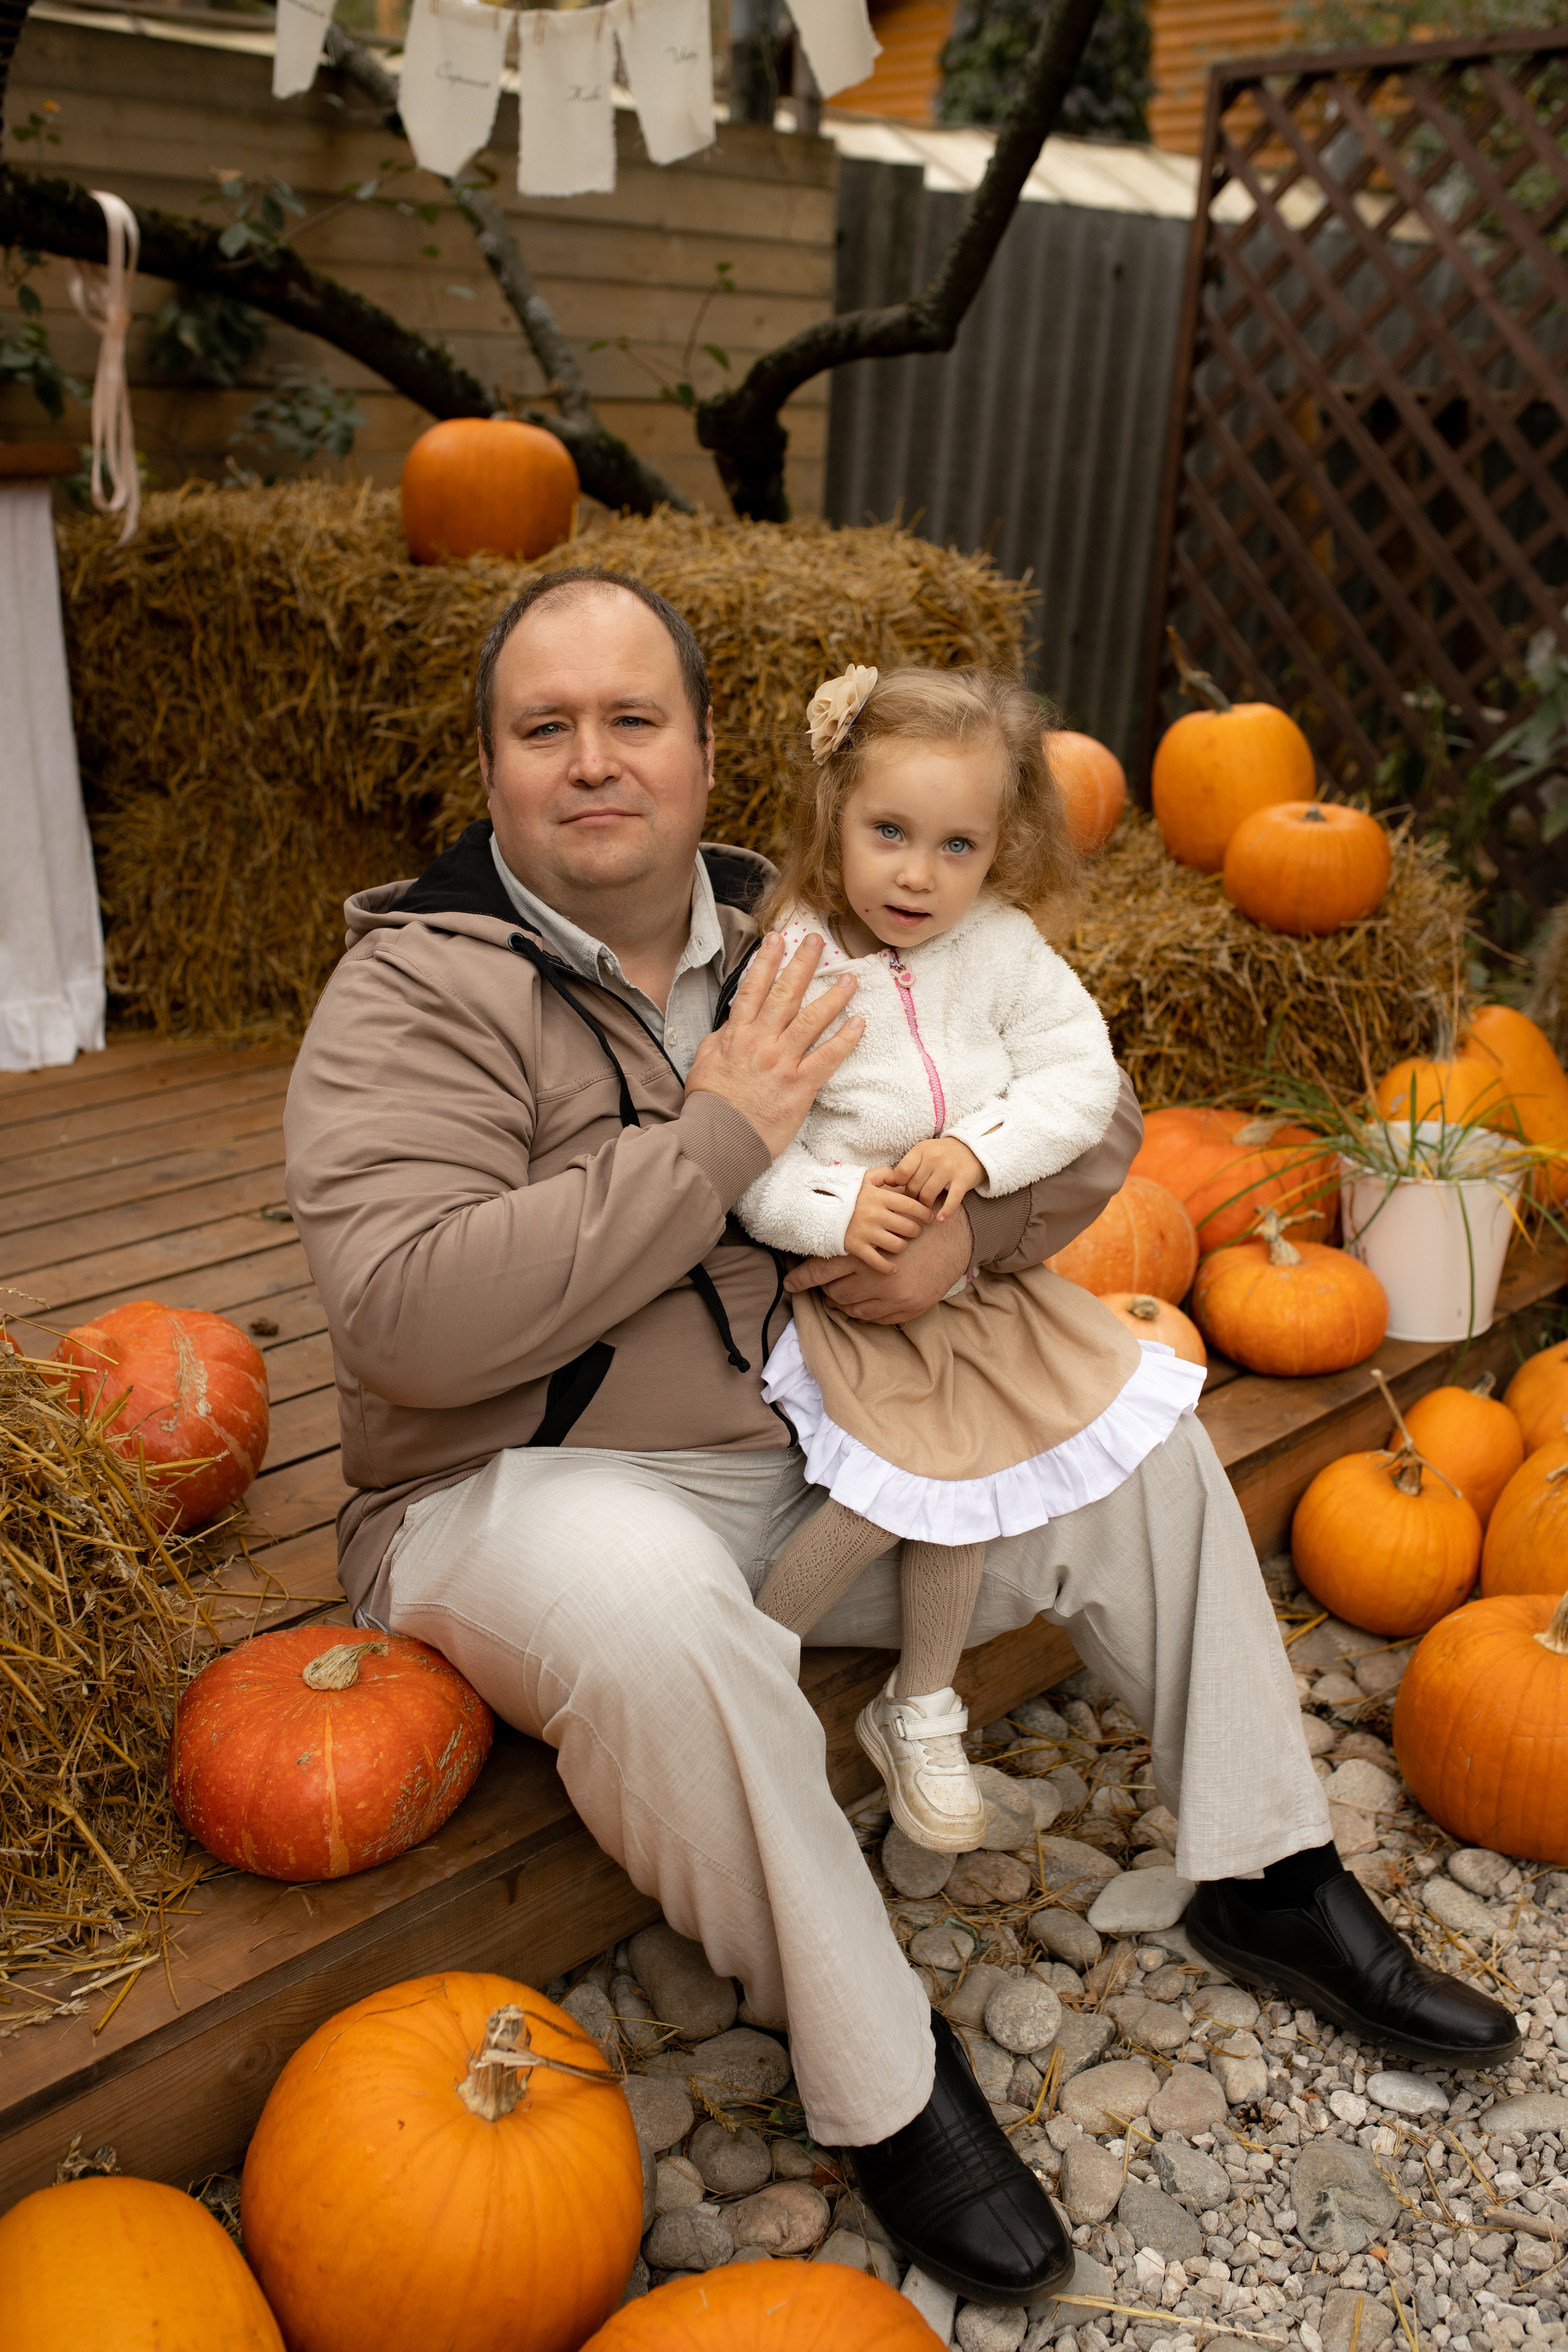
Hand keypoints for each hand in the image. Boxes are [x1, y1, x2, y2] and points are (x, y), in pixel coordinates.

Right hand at [684, 932, 862, 1158]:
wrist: (720, 1139)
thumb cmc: (711, 1102)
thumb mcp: (706, 1061)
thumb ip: (723, 1037)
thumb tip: (734, 1022)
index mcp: (737, 1034)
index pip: (753, 989)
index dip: (766, 961)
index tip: (777, 939)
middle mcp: (762, 1042)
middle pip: (785, 995)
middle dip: (801, 964)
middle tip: (816, 941)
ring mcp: (783, 1063)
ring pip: (811, 1021)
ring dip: (833, 997)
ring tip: (849, 978)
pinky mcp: (800, 1086)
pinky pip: (827, 1057)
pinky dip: (844, 1039)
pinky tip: (859, 1023)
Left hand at [785, 1204, 973, 1325]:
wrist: (956, 1235)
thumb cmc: (914, 1221)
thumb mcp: (882, 1218)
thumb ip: (854, 1231)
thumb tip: (823, 1239)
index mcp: (864, 1254)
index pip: (820, 1271)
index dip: (801, 1279)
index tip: (790, 1284)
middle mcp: (875, 1279)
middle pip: (834, 1293)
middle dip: (825, 1291)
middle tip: (822, 1286)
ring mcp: (892, 1298)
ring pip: (852, 1309)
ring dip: (843, 1303)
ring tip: (841, 1294)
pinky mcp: (906, 1309)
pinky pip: (874, 1319)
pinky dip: (864, 1312)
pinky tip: (863, 1302)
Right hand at [844, 1167, 934, 1271]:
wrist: (821, 1208)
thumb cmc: (848, 1193)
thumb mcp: (865, 1177)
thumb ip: (885, 1174)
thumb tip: (901, 1178)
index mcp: (879, 1197)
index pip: (911, 1206)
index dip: (925, 1212)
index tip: (930, 1217)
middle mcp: (875, 1215)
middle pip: (908, 1228)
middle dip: (917, 1231)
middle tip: (916, 1230)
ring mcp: (866, 1232)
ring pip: (897, 1245)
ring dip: (903, 1245)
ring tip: (902, 1243)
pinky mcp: (857, 1247)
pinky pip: (877, 1261)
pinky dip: (887, 1268)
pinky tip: (894, 1269)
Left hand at [895, 1136, 986, 1221]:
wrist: (974, 1148)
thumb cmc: (944, 1153)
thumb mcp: (925, 1151)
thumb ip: (911, 1164)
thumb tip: (893, 1184)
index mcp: (921, 1150)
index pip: (901, 1173)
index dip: (900, 1185)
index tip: (904, 1189)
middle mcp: (934, 1158)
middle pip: (913, 1186)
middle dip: (912, 1198)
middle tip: (916, 1201)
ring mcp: (949, 1168)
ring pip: (928, 1195)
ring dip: (925, 1206)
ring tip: (926, 1209)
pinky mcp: (963, 1180)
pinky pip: (951, 1200)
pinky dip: (945, 1212)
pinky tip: (941, 1219)